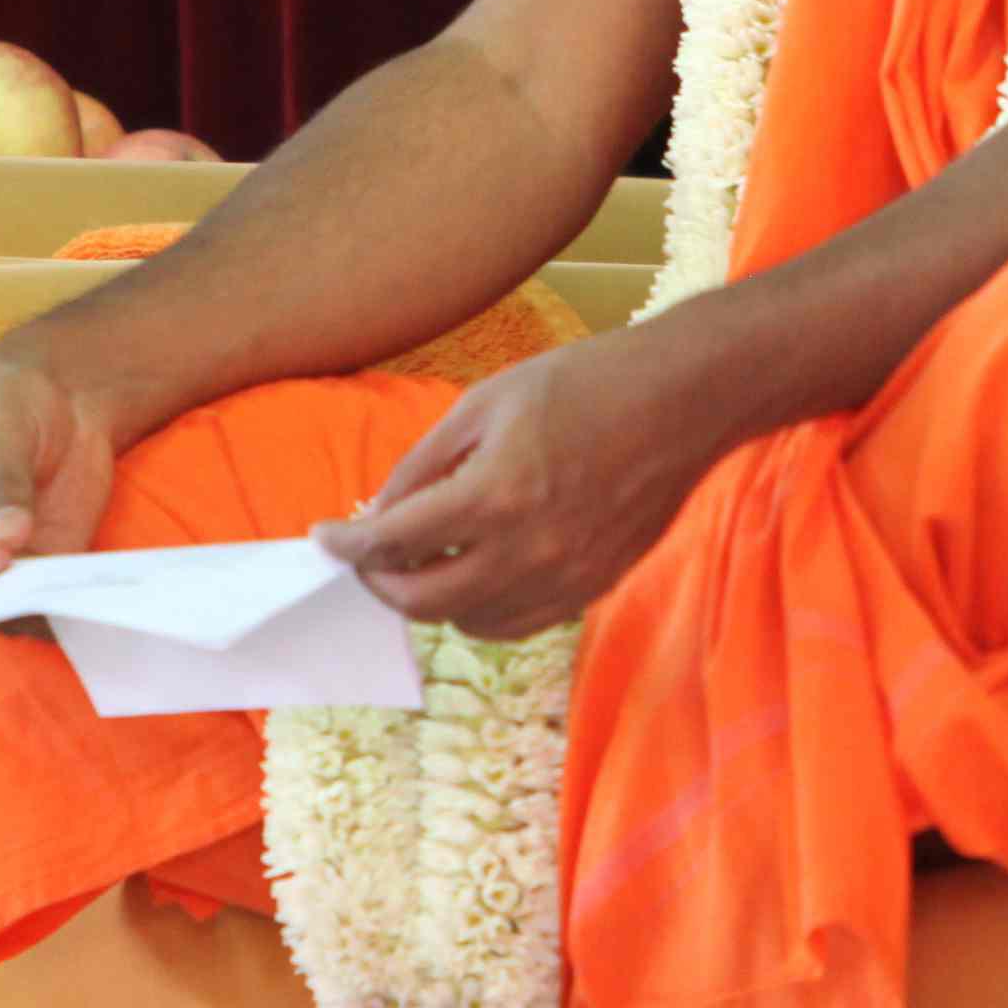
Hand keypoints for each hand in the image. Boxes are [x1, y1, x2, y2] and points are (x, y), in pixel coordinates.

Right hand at [0, 343, 119, 601]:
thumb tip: (7, 542)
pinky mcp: (28, 580)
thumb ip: (2, 483)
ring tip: (64, 591)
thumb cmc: (7, 401)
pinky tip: (85, 593)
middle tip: (27, 591)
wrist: (59, 400)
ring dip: (23, 614)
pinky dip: (58, 612)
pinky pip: (36, 614)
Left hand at [313, 327, 737, 640]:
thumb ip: (426, 463)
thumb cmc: (585, 383)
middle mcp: (528, 551)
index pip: (395, 543)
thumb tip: (383, 511)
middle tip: (369, 556)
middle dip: (381, 582)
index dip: (347, 546)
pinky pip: (518, 624)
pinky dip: (483, 609)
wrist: (683, 401)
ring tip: (428, 560)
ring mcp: (565, 578)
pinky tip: (480, 572)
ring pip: (469, 624)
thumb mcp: (487, 401)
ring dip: (434, 599)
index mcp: (495, 495)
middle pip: (423, 602)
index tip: (324, 539)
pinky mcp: (593, 589)